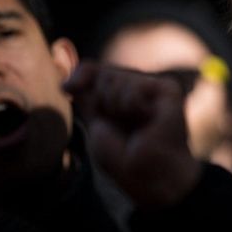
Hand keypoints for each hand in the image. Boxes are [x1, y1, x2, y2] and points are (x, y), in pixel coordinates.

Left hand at [64, 61, 201, 207]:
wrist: (151, 179)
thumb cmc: (126, 158)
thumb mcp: (96, 120)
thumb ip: (86, 91)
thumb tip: (63, 52)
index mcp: (124, 96)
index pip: (97, 71)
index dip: (80, 75)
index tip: (66, 87)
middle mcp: (141, 88)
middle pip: (104, 72)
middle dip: (99, 99)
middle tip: (117, 126)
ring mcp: (155, 88)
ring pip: (115, 78)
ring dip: (115, 107)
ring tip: (133, 128)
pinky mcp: (168, 91)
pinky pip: (133, 86)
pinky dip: (130, 106)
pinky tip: (145, 122)